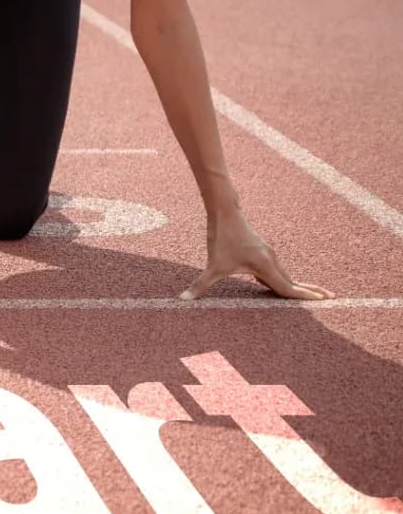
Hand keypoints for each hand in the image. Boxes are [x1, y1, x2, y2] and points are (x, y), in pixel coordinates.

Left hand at [180, 210, 333, 299]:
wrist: (226, 212)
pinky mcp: (263, 252)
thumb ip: (200, 285)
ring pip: (286, 275)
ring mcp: (269, 255)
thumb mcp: (212, 266)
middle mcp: (272, 260)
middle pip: (293, 281)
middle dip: (311, 291)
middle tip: (331, 298)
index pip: (288, 287)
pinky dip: (286, 279)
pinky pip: (278, 270)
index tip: (323, 301)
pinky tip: (285, 286)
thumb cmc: (220, 238)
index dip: (304, 296)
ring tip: (315, 293)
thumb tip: (182, 299)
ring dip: (300, 285)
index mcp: (265, 266)